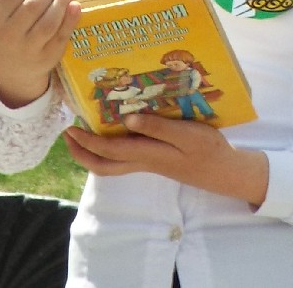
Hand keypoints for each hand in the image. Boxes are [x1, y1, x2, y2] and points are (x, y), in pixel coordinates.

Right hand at [0, 0, 78, 108]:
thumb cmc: (4, 26)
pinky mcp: (47, 58)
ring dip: (62, 2)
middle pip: (34, 7)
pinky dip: (71, 20)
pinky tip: (75, 6)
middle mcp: (9, 35)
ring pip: (49, 23)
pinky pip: (61, 37)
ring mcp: (29, 49)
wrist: (11, 66)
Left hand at [64, 111, 269, 206]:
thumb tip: (127, 120)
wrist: (223, 172)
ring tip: (83, 136)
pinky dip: (110, 150)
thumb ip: (158, 128)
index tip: (71, 128)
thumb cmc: (207, 150)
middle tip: (68, 135)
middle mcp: (143, 161)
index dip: (87, 142)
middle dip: (82, 153)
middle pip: (104, 166)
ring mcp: (149, 163)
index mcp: (148, 154)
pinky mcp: (155, 161)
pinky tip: (114, 133)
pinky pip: (124, 159)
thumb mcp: (187, 135)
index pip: (110, 151)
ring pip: (112, 165)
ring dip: (93, 153)